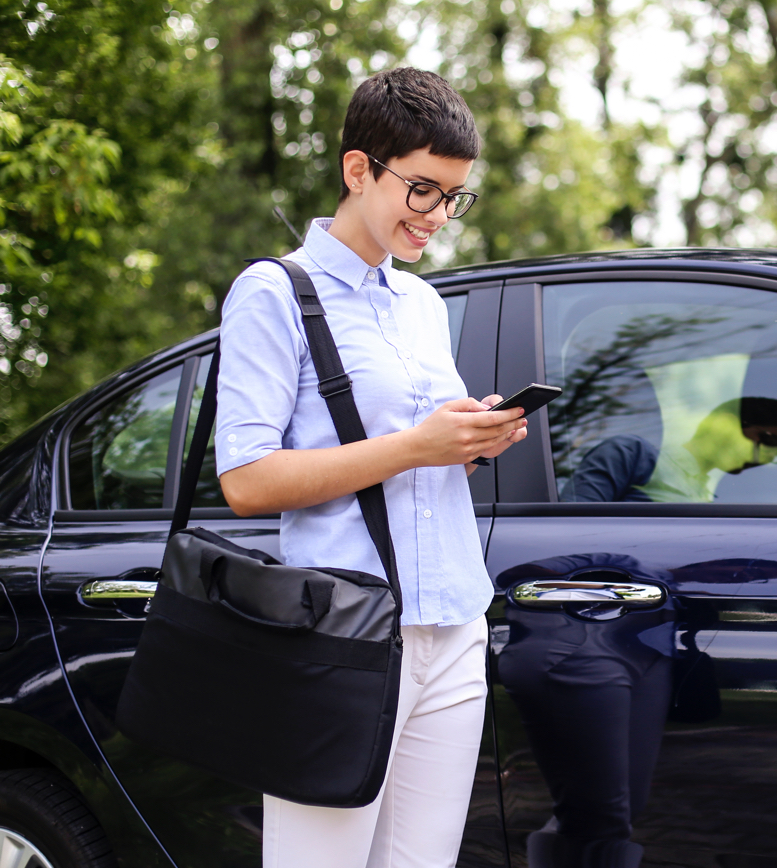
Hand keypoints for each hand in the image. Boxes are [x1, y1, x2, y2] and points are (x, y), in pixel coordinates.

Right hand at [410, 396, 525, 466]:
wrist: (419, 447)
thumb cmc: (432, 426)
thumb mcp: (448, 407)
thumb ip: (469, 403)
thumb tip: (487, 408)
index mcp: (463, 422)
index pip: (493, 417)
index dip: (509, 413)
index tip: (519, 409)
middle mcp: (467, 437)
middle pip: (498, 430)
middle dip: (513, 423)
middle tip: (522, 418)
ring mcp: (468, 449)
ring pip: (495, 441)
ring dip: (507, 433)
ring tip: (514, 426)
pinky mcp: (467, 457)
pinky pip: (486, 449)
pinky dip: (496, 442)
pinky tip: (500, 436)